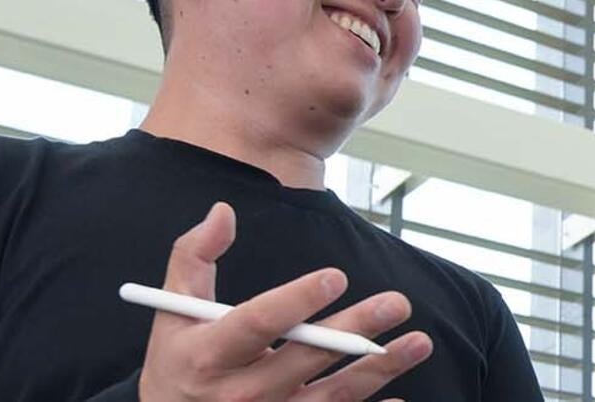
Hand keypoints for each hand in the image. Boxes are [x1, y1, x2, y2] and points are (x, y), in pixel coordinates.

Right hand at [139, 202, 434, 400]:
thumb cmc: (179, 358)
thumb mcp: (174, 309)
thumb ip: (194, 256)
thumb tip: (223, 210)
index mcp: (207, 354)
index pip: (256, 324)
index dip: (296, 301)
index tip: (336, 276)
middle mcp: (238, 392)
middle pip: (304, 359)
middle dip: (354, 331)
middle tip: (396, 303)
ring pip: (331, 396)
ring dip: (379, 369)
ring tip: (419, 341)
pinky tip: (401, 395)